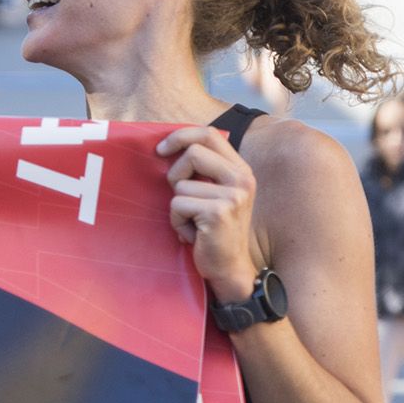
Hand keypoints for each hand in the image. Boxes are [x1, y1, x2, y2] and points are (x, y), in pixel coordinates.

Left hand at [158, 126, 257, 300]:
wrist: (229, 268)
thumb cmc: (213, 230)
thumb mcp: (215, 193)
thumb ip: (203, 170)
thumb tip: (168, 146)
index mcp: (241, 169)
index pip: (209, 135)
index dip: (181, 136)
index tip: (161, 150)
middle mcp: (241, 179)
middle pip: (193, 152)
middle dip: (175, 174)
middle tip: (180, 195)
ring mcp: (232, 195)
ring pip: (180, 185)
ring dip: (177, 207)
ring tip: (192, 223)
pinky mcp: (218, 213)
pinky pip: (178, 205)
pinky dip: (177, 222)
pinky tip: (193, 234)